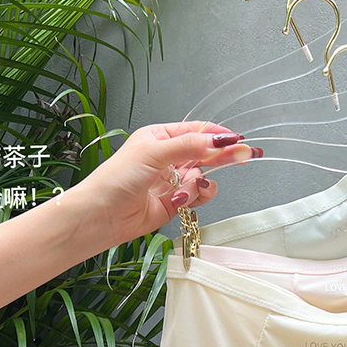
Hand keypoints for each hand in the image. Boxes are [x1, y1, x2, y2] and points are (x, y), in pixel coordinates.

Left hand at [62, 121, 258, 253]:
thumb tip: (218, 141)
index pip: (197, 132)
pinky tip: (182, 199)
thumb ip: (189, 146)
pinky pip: (196, 196)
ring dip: (199, 184)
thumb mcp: (154, 152)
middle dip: (223, 156)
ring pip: (203, 178)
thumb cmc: (117, 179)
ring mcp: (172, 181)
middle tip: (245, 156)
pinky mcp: (174, 202)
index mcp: (160, 137)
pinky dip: (194, 198)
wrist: (102, 215)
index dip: (218, 136)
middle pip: (205, 153)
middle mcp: (168, 158)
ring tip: (187, 189)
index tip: (238, 140)